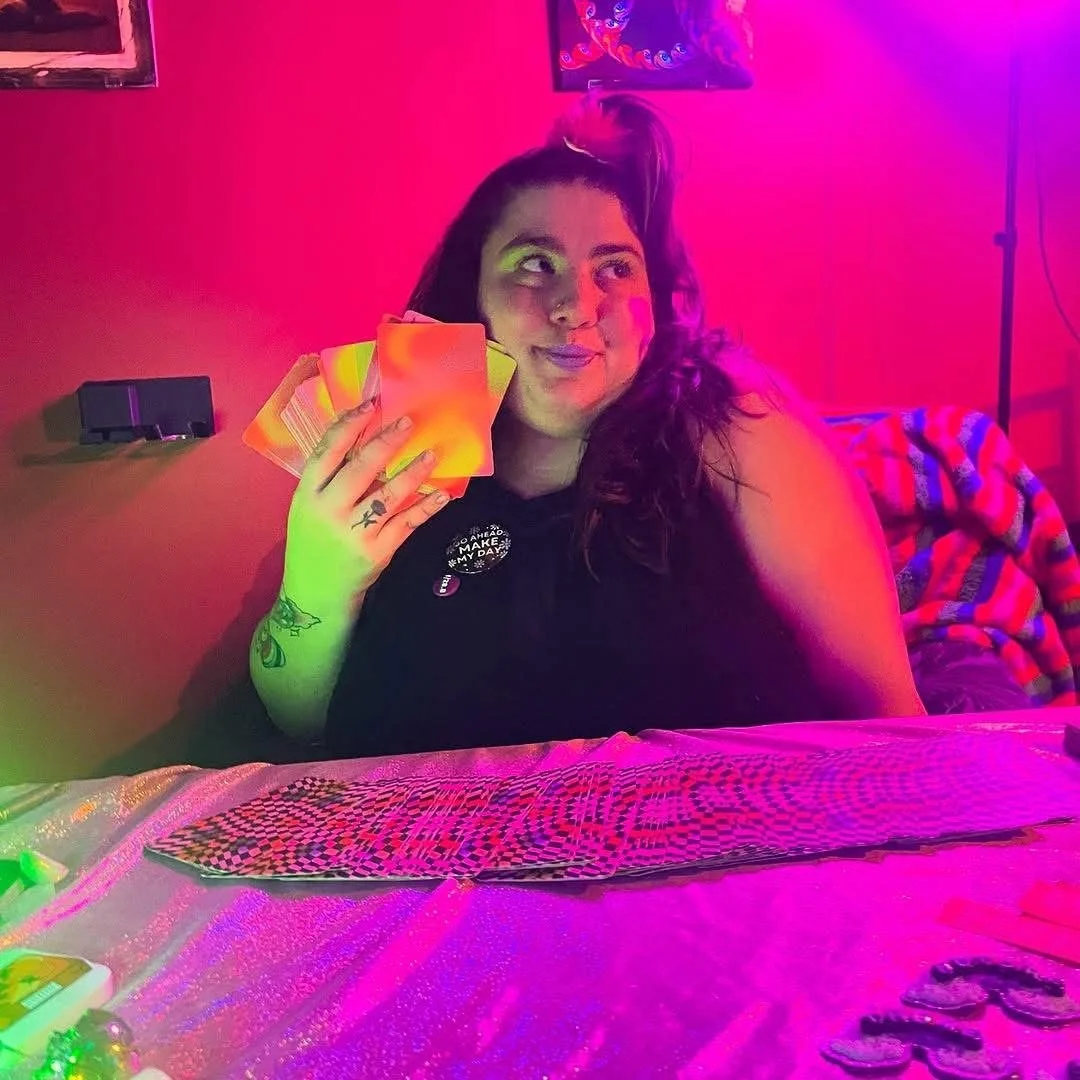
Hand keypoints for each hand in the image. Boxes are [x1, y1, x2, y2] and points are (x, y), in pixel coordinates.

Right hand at [281, 403, 449, 618]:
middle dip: (386, 442)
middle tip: (408, 422)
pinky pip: (406, 523)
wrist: (314, 594)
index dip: (348, 425)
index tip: (370, 405)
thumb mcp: (308, 507)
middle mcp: (329, 510)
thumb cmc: (313, 542)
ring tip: (432, 454)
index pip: (326, 450)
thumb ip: (330, 479)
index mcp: (307, 494)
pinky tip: (442, 494)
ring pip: (388, 495)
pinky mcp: (377, 552)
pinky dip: (426, 507)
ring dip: (413, 472)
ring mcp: (354, 532)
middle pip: (360, 468)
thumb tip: (365, 439)